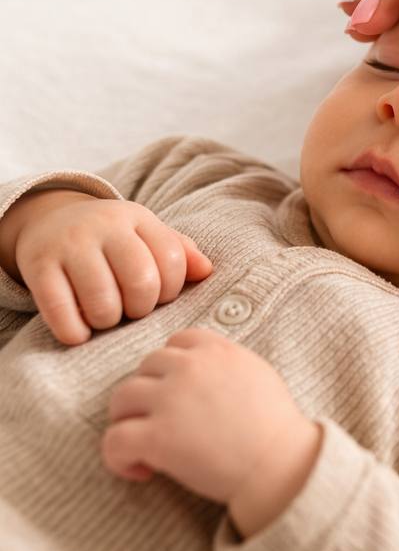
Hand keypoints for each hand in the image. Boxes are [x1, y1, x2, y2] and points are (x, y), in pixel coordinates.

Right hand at [12, 194, 211, 344]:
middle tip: (132, 310)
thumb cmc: (112, 238)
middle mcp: (104, 226)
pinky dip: (74, 331)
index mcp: (137, 218)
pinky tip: (80, 332)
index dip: (171, 289)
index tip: (159, 296)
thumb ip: (179, 251)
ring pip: (103, 301)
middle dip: (142, 308)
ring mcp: (70, 245)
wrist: (49, 220)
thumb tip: (207, 271)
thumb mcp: (146, 234)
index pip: (172, 259)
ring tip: (106, 317)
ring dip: (108, 321)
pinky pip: (60, 309)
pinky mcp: (39, 266)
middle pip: (142, 281)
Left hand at [102, 327, 320, 536]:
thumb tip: (199, 372)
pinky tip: (140, 470)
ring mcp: (170, 400)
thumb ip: (225, 365)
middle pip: (145, 367)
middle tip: (162, 424)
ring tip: (146, 447)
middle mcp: (190, 368)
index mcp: (218, 351)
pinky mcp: (157, 437)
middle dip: (149, 395)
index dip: (172, 367)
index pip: (177, 341)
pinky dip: (117, 457)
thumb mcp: (257, 375)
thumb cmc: (275, 428)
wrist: (279, 464)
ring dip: (128, 422)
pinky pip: (114, 439)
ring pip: (121, 399)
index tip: (179, 392)